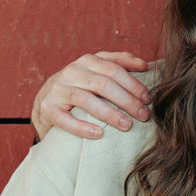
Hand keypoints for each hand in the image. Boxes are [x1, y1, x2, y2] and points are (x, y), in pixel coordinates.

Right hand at [31, 52, 151, 139]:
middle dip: (127, 100)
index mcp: (87, 61)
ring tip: (127, 125)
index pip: (114, 69)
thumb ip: (120, 62)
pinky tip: (99, 134)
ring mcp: (58, 89)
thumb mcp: (98, 69)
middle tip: (143, 115)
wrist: (47, 98)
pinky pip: (65, 119)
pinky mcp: (48, 107)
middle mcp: (72, 71)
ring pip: (86, 100)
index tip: (148, 99)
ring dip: (109, 114)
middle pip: (103, 84)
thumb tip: (145, 66)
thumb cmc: (82, 85)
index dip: (133, 84)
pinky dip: (82, 127)